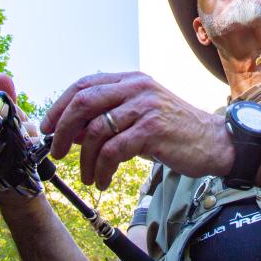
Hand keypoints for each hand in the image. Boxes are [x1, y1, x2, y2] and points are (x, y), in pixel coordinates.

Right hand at [0, 73, 41, 209]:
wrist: (20, 185)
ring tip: (29, 134)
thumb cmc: (10, 149)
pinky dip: (30, 139)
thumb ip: (6, 99)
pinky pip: (14, 146)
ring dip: (22, 126)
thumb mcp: (9, 120)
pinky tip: (33, 144)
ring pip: (0, 129)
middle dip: (9, 110)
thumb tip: (2, 75)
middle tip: (21, 116)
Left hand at [40, 72, 233, 189]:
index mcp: (131, 79)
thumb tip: (68, 131)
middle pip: (84, 102)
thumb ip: (107, 119)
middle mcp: (137, 87)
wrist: (214, 141)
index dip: (59, 106)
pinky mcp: (153, 128)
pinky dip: (102, 170)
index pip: (84, 84)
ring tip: (89, 176)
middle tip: (55, 153)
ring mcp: (145, 106)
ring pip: (95, 130)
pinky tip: (103, 181)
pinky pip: (113, 151)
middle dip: (61, 130)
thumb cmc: (174, 131)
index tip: (46, 128)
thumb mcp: (139, 118)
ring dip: (84, 159)